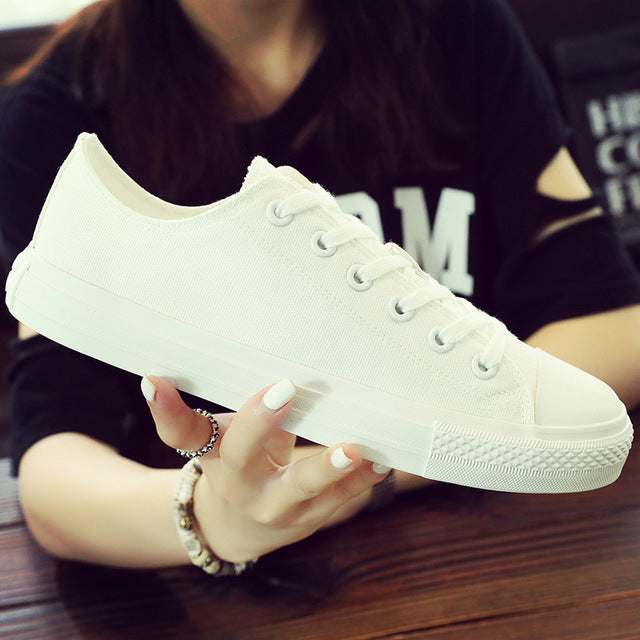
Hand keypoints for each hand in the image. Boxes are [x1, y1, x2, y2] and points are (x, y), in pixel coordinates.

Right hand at [144, 377, 389, 562]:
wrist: (238, 526)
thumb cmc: (237, 462)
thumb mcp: (220, 436)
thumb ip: (221, 408)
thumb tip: (197, 366)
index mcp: (210, 454)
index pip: (181, 433)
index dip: (167, 409)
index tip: (156, 378)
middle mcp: (237, 484)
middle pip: (241, 457)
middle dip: (260, 424)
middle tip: (286, 390)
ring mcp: (274, 508)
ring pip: (298, 490)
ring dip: (327, 469)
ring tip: (353, 448)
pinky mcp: (308, 520)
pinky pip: (337, 502)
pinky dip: (361, 482)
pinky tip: (382, 461)